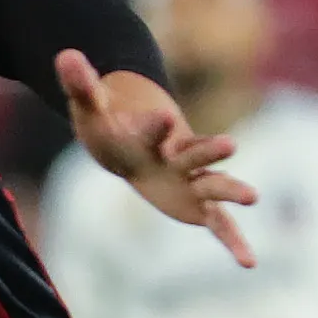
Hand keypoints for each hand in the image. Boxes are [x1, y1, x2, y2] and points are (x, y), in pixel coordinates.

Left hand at [56, 50, 256, 265]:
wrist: (134, 138)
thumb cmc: (111, 125)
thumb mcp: (91, 108)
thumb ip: (82, 85)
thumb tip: (64, 54)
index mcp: (152, 132)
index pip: (154, 127)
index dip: (156, 124)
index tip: (163, 116)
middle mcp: (178, 154)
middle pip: (195, 152)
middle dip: (210, 150)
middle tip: (231, 144)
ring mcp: (192, 179)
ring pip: (213, 184)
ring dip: (231, 190)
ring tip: (253, 196)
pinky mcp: (197, 204)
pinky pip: (218, 224)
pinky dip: (233, 241)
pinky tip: (250, 263)